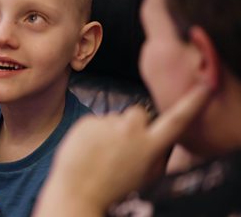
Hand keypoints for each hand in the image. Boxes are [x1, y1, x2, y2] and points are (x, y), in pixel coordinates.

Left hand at [33, 83, 211, 215]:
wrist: (77, 192)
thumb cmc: (112, 188)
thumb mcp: (146, 177)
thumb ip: (158, 155)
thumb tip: (162, 139)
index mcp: (149, 146)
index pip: (176, 120)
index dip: (192, 103)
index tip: (203, 88)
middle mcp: (131, 129)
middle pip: (139, 113)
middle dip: (134, 124)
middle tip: (122, 146)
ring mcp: (107, 123)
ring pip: (114, 119)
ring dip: (111, 131)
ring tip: (101, 154)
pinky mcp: (88, 120)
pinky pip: (96, 122)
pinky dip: (93, 133)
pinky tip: (88, 150)